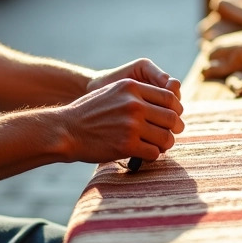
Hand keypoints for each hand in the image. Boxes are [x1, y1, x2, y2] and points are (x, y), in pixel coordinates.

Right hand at [61, 59, 183, 163]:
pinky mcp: (126, 145)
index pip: (168, 97)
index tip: (172, 118)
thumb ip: (137, 95)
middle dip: (174, 129)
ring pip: (165, 137)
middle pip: (171, 117)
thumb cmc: (90, 113)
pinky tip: (142, 154)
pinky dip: (151, 155)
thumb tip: (166, 105)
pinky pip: (153, 153)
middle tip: (170, 135)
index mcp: (132, 87)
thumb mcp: (113, 92)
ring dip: (164, 144)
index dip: (175, 110)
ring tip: (156, 146)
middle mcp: (134, 104)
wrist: (66, 129)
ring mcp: (131, 125)